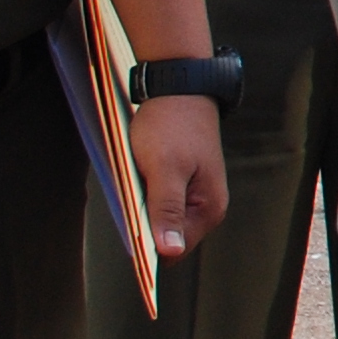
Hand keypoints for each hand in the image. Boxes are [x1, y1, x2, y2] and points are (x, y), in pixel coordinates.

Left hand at [127, 93, 228, 258]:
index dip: (148, 246)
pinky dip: (145, 194)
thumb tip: (169, 251)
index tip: (129, 225)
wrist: (179, 87)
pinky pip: (160, 202)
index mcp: (209, 209)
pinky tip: (140, 175)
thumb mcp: (164, 169)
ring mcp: (196, 194)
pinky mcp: (184, 181)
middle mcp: (207, 206)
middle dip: (145, 223)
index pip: (174, 251)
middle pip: (167, 237)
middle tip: (133, 193)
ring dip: (143, 208)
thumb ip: (167, 211)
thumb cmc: (172, 125)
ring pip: (161, 219)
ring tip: (137, 180)